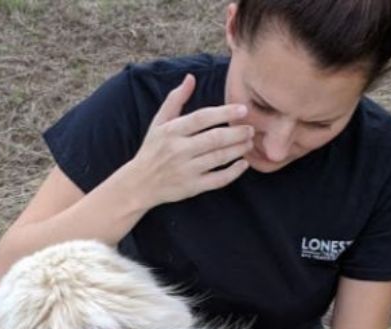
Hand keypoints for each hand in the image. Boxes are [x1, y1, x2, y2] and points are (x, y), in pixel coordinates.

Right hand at [120, 75, 252, 207]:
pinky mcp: (192, 187)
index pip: (202, 118)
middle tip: (251, 128)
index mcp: (171, 131)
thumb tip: (191, 77)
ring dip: (238, 149)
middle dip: (237, 132)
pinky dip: (233, 172)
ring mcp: (186, 170)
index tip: (243, 109)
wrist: (139, 184)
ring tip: (249, 142)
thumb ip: (175, 99)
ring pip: (218, 158)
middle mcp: (178, 150)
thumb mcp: (158, 122)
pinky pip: (217, 180)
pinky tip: (243, 164)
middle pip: (214, 139)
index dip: (224, 113)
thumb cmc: (152, 149)